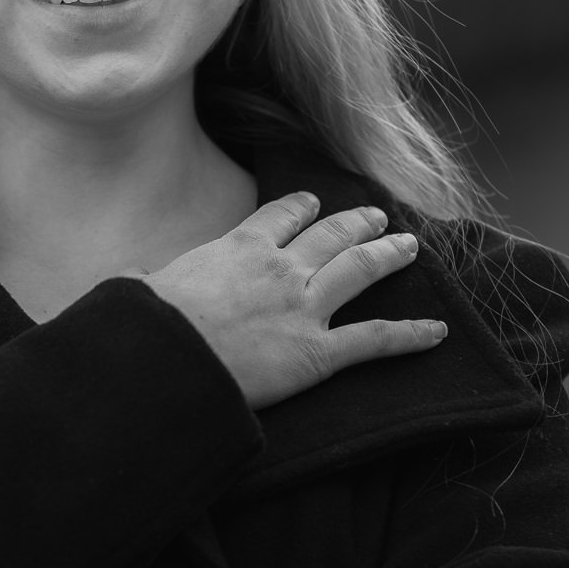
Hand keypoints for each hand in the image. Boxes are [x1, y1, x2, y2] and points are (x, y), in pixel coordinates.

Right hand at [142, 193, 445, 410]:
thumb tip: (130, 277)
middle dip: (357, 223)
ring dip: (388, 255)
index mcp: (239, 246)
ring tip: (409, 245)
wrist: (167, 363)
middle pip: (331, 235)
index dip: (301, 209)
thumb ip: (144, 278)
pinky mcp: (319, 353)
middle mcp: (282, 268)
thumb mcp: (137, 289)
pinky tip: (438, 332)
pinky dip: (411, 335)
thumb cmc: (148, 327)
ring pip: (360, 271)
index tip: (312, 204)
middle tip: (377, 216)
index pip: (280, 217)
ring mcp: (305, 308)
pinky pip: (375, 340)